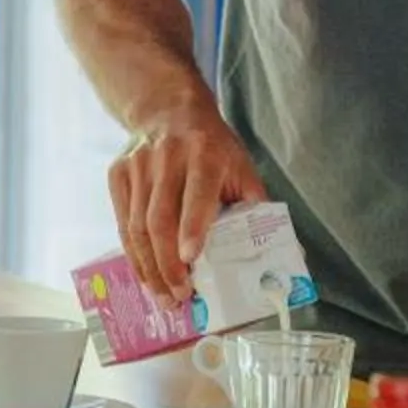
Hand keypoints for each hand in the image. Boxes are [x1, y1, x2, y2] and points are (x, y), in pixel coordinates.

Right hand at [106, 101, 264, 302]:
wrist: (168, 111)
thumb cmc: (213, 148)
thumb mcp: (241, 168)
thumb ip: (256, 208)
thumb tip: (289, 254)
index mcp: (205, 153)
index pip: (197, 193)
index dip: (192, 227)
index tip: (190, 258)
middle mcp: (168, 157)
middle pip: (160, 218)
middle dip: (167, 263)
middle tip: (179, 296)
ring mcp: (138, 165)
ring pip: (136, 225)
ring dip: (149, 267)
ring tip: (163, 296)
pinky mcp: (118, 174)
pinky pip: (121, 222)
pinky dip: (133, 254)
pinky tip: (146, 275)